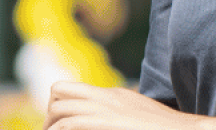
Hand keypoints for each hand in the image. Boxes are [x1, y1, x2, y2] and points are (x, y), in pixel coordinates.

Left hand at [46, 82, 195, 129]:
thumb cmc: (165, 129)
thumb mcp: (139, 117)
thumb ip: (122, 116)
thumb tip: (111, 123)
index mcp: (114, 95)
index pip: (74, 89)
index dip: (60, 106)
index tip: (60, 125)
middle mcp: (106, 97)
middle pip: (59, 89)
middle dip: (49, 111)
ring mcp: (106, 108)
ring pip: (58, 106)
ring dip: (50, 125)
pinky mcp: (104, 122)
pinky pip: (68, 123)